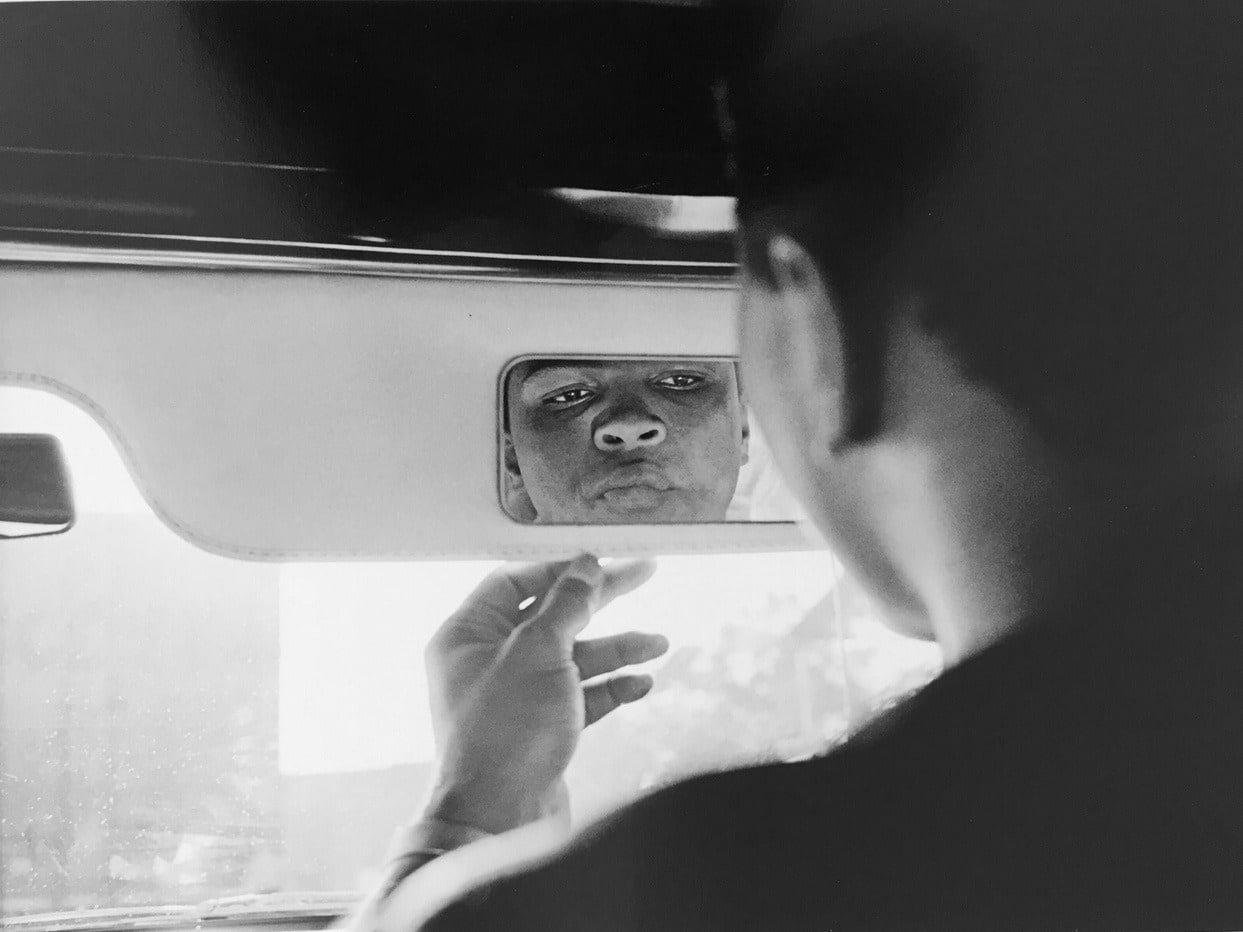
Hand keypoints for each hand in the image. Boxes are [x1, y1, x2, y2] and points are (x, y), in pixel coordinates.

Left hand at [422, 555, 663, 834]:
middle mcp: (486, 662)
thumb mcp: (539, 652)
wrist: (501, 822)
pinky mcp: (540, 730)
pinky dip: (610, 687)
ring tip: (657, 643)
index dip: (561, 568)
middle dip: (600, 601)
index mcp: (467, 635)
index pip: (515, 582)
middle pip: (552, 616)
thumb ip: (566, 604)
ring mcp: (514, 698)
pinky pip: (579, 696)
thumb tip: (584, 567)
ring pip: (572, 657)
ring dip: (616, 649)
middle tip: (642, 575)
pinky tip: (640, 682)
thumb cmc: (504, 736)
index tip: (602, 560)